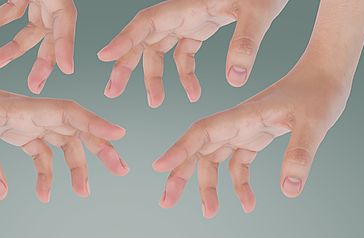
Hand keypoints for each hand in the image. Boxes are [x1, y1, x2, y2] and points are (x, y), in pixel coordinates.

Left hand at [0, 0, 77, 93]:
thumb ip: (60, 18)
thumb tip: (60, 53)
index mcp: (62, 6)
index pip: (65, 32)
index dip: (65, 51)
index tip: (67, 71)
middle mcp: (51, 9)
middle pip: (49, 43)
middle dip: (41, 65)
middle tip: (34, 87)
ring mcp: (36, 5)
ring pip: (26, 34)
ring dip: (12, 50)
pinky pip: (7, 14)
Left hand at [0, 74, 127, 201]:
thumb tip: (1, 193)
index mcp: (23, 108)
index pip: (67, 112)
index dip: (94, 122)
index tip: (118, 134)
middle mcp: (30, 113)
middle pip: (75, 127)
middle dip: (99, 146)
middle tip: (121, 169)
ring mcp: (25, 122)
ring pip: (62, 141)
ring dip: (76, 165)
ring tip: (82, 193)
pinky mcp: (16, 132)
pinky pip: (41, 152)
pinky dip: (47, 172)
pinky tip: (43, 194)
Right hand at [98, 0, 287, 106]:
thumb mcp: (259, 11)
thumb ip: (245, 43)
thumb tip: (234, 80)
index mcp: (188, 4)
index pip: (147, 22)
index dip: (124, 39)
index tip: (104, 58)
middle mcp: (184, 11)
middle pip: (144, 38)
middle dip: (126, 64)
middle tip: (112, 92)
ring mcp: (192, 19)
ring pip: (160, 49)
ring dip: (154, 76)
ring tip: (156, 103)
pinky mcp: (203, 27)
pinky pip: (184, 54)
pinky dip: (185, 75)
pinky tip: (194, 93)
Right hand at [153, 62, 349, 216]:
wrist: (327, 75)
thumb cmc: (320, 93)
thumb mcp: (315, 123)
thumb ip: (300, 154)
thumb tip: (289, 190)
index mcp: (243, 115)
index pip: (202, 132)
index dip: (179, 149)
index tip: (159, 167)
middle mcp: (236, 123)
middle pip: (199, 149)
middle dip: (180, 174)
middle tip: (166, 202)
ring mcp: (244, 131)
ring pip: (214, 160)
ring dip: (207, 186)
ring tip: (210, 213)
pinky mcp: (254, 138)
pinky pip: (238, 165)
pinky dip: (239, 185)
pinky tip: (249, 204)